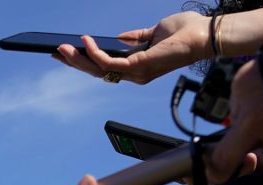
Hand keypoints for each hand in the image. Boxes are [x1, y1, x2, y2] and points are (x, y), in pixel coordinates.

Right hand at [55, 12, 209, 84]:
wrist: (205, 34)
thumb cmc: (187, 32)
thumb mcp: (155, 32)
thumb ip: (136, 37)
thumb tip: (119, 38)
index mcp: (138, 67)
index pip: (106, 68)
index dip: (86, 62)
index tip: (69, 53)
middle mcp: (135, 74)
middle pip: (97, 72)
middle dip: (75, 63)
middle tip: (57, 52)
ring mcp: (136, 73)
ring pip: (98, 70)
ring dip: (78, 60)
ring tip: (63, 48)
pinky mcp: (139, 67)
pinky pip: (108, 63)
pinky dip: (95, 53)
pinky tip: (86, 41)